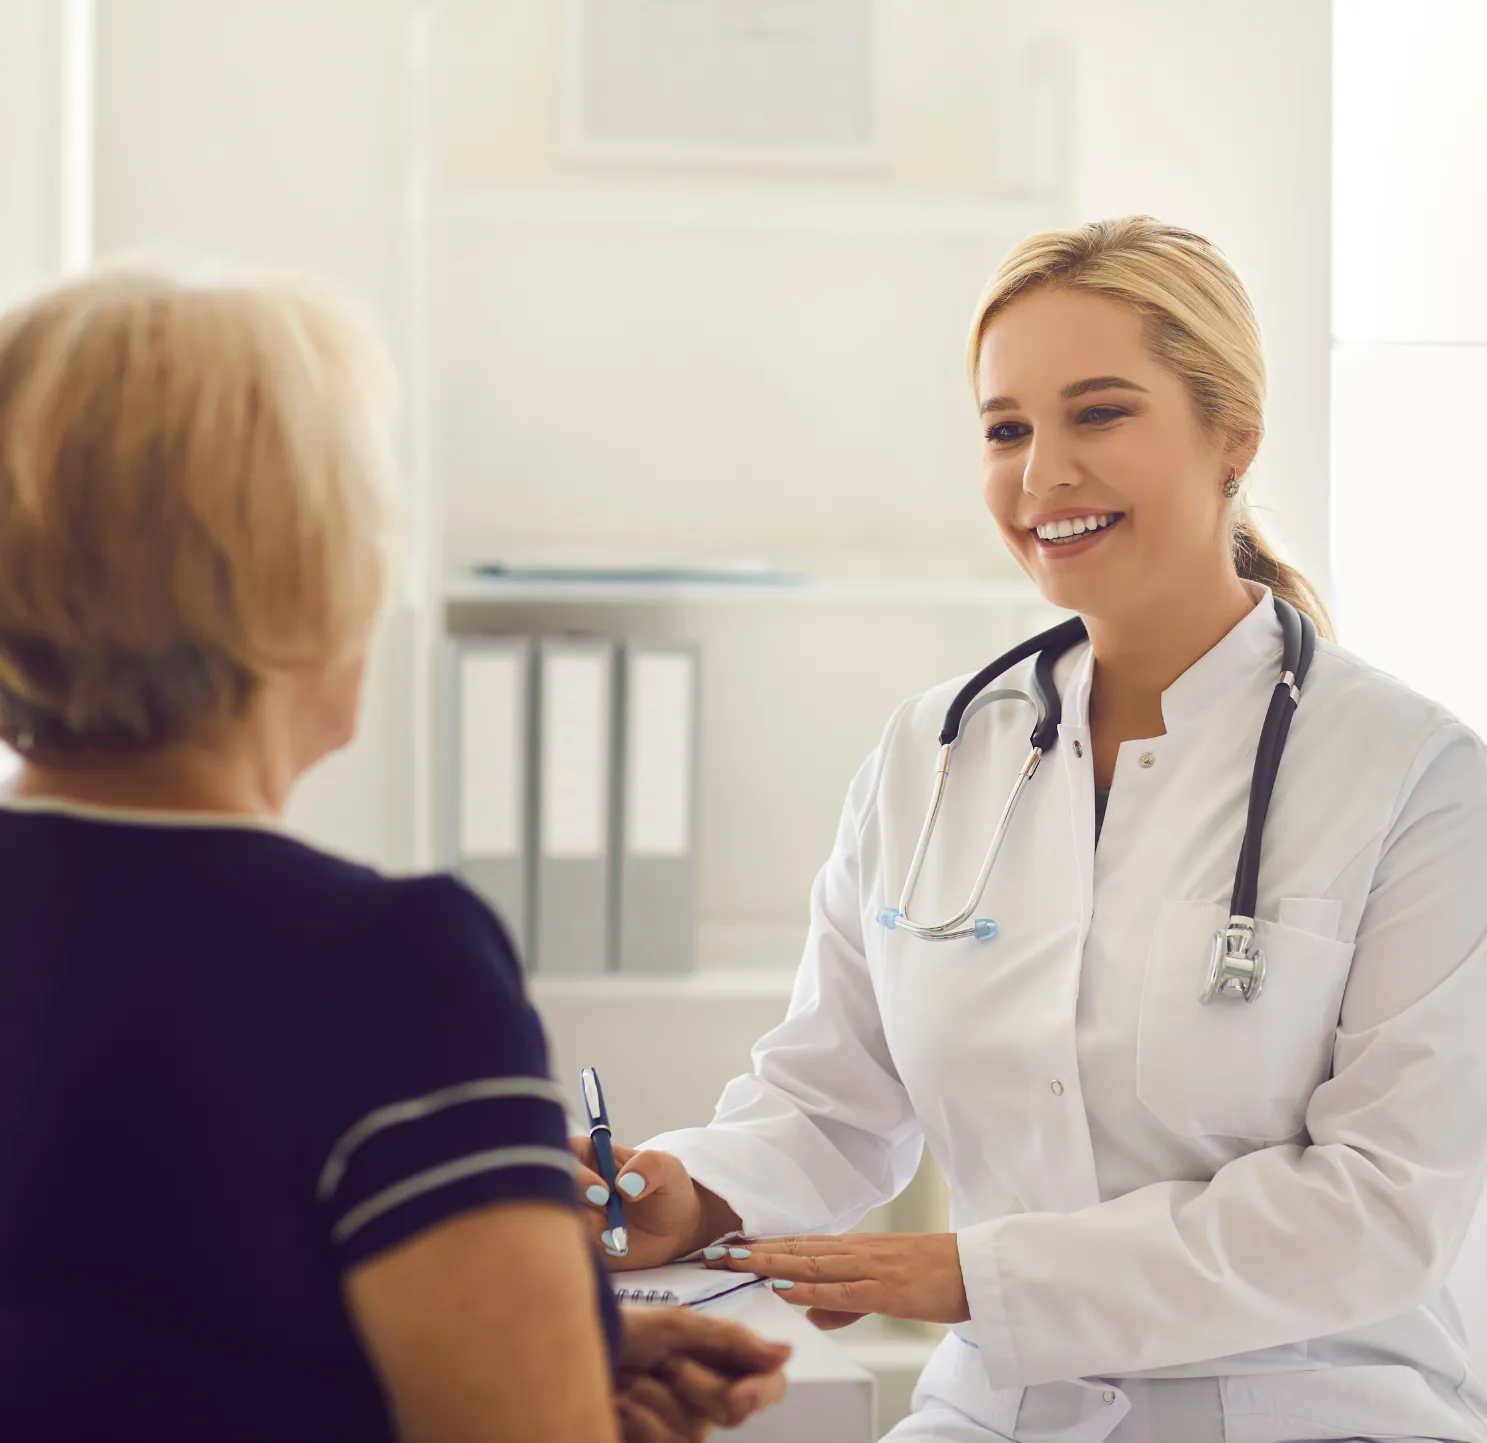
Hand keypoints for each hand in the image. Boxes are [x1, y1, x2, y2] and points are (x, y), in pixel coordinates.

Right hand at [570, 1138, 706, 1268]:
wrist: (675, 1231)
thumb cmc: (668, 1190)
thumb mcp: (668, 1170)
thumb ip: (650, 1166)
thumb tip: (625, 1184)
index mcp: (593, 1158)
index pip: (567, 1153)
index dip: (575, 1168)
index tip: (602, 1189)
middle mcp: (578, 1187)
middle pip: (553, 1187)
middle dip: (576, 1200)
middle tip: (606, 1207)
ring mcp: (577, 1216)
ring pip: (559, 1220)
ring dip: (586, 1229)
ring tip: (617, 1235)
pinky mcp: (581, 1244)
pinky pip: (569, 1249)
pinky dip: (588, 1251)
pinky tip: (614, 1249)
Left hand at [615, 1306, 790, 1441]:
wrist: (568, 1350)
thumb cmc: (626, 1330)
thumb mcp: (679, 1325)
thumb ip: (733, 1340)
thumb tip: (788, 1353)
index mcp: (721, 1360)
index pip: (768, 1383)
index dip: (762, 1390)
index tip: (739, 1394)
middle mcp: (708, 1396)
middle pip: (734, 1411)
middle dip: (699, 1387)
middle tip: (669, 1364)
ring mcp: (681, 1424)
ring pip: (694, 1433)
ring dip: (656, 1401)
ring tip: (630, 1380)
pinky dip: (639, 1422)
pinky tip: (618, 1404)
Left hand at [704, 1233, 969, 1331]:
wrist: (978, 1270)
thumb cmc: (935, 1278)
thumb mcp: (884, 1290)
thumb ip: (846, 1302)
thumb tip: (810, 1313)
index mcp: (854, 1250)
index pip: (798, 1246)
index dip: (762, 1247)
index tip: (728, 1248)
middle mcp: (856, 1251)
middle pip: (795, 1249)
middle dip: (753, 1252)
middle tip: (713, 1252)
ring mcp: (869, 1267)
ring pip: (809, 1263)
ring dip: (769, 1262)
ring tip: (734, 1263)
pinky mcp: (885, 1289)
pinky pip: (840, 1289)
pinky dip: (808, 1288)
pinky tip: (783, 1288)